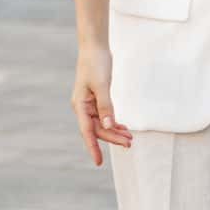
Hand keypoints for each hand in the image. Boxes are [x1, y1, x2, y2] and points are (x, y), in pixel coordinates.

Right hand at [71, 44, 132, 164]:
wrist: (94, 47)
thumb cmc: (95, 63)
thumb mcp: (101, 85)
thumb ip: (105, 105)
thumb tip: (109, 125)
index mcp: (79, 105)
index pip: (87, 131)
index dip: (93, 147)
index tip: (98, 162)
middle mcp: (82, 107)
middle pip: (98, 129)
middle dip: (113, 137)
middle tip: (129, 143)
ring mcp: (89, 103)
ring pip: (102, 123)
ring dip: (115, 131)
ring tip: (130, 137)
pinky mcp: (96, 98)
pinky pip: (104, 115)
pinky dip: (114, 122)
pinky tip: (123, 126)